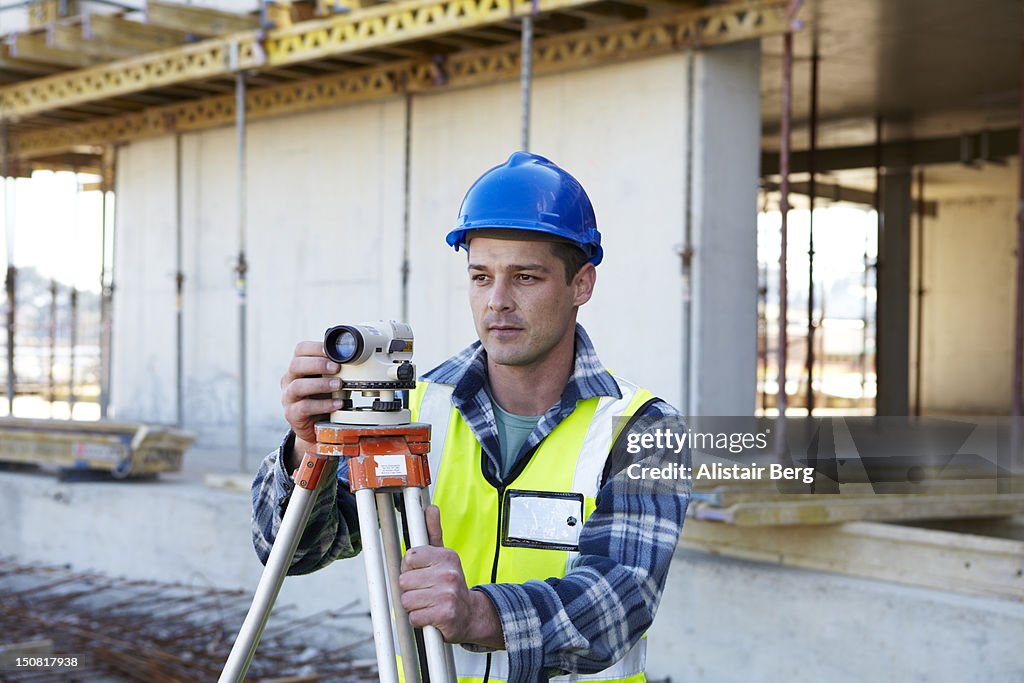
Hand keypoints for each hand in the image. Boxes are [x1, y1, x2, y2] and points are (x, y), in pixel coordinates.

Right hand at [280, 341, 341, 467]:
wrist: (315, 426)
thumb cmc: (322, 398)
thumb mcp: (328, 380)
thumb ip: (336, 369)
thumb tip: (356, 357)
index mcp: (299, 367)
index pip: (300, 349)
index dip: (316, 347)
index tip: (332, 351)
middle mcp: (290, 379)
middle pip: (296, 365)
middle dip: (318, 364)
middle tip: (337, 368)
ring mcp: (288, 397)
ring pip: (298, 386)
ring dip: (321, 384)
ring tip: (338, 385)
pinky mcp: (292, 414)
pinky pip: (304, 407)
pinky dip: (322, 405)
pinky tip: (337, 404)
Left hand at [399, 506, 503, 648]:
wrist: (470, 614)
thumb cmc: (451, 584)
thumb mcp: (444, 557)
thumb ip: (433, 532)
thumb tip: (431, 508)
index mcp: (446, 557)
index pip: (408, 558)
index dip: (409, 569)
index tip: (421, 574)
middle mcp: (448, 573)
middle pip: (404, 581)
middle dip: (410, 590)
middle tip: (425, 591)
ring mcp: (448, 594)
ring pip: (406, 600)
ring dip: (413, 606)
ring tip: (428, 603)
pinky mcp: (445, 615)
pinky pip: (414, 617)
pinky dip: (419, 620)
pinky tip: (431, 615)